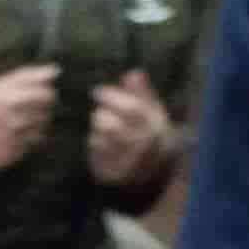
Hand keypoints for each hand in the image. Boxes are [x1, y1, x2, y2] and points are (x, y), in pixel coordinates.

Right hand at [0, 63, 59, 172]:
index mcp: (17, 99)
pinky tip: (4, 140)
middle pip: (45, 116)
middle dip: (35, 114)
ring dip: (29, 131)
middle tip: (18, 114)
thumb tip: (55, 71)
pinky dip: (18, 146)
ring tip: (11, 128)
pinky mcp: (9, 157)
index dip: (44, 97)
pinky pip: (24, 151)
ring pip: (38, 135)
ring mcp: (14, 141)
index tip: (34, 100)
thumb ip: (29, 76)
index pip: (49, 96)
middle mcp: (18, 121)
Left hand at [86, 68, 174, 186]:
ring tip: (103, 127)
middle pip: (110, 126)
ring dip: (96, 130)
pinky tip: (101, 142)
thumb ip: (143, 93)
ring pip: (99, 140)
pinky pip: (93, 154)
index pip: (131, 110)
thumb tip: (133, 73)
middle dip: (101, 115)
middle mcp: (141, 148)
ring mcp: (125, 164)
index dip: (112, 97)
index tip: (98, 91)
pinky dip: (94, 144)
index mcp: (155, 129)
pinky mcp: (110, 174)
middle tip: (101, 112)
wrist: (154, 171)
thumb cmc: (152, 134)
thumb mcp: (153, 112)